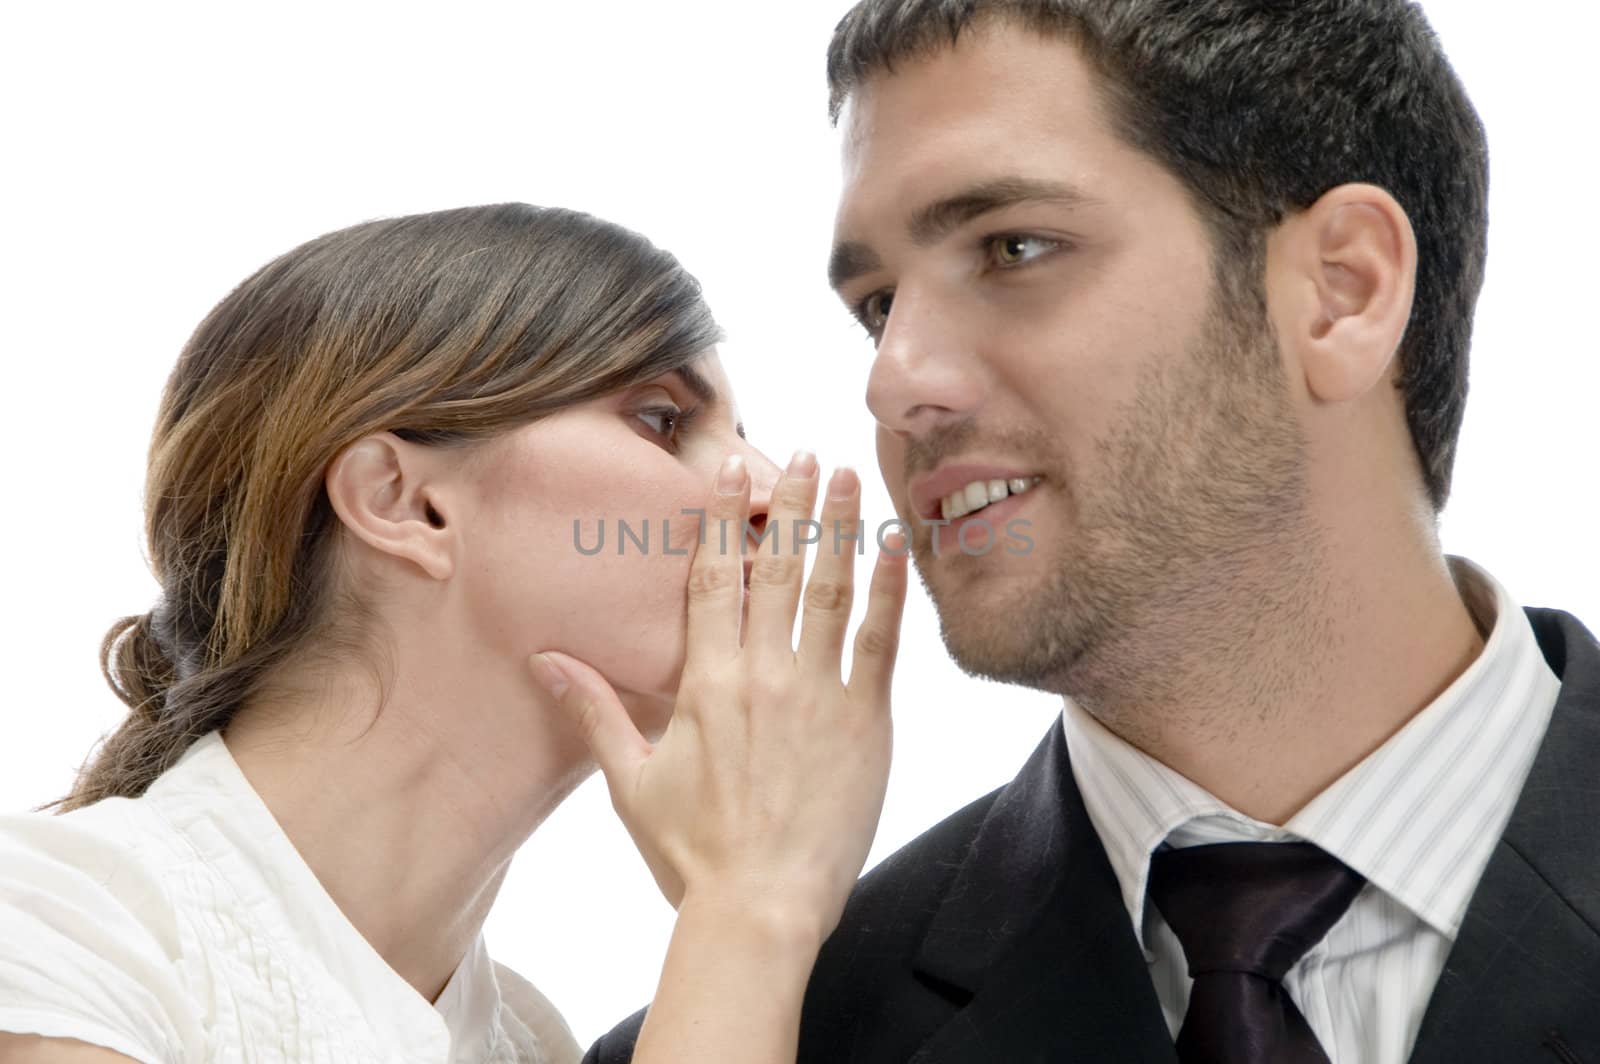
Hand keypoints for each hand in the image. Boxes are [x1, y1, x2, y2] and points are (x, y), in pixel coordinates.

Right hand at [529, 449, 907, 942]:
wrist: (759, 910)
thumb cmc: (691, 852)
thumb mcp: (629, 780)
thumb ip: (596, 710)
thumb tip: (546, 660)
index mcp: (704, 683)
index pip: (712, 579)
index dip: (723, 519)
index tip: (732, 471)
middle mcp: (762, 676)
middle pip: (776, 569)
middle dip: (789, 505)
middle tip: (802, 452)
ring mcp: (818, 696)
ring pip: (831, 591)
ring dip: (838, 529)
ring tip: (846, 475)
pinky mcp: (864, 724)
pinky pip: (881, 644)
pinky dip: (889, 592)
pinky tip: (895, 547)